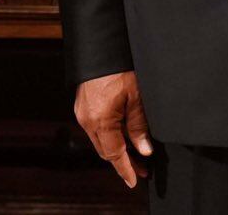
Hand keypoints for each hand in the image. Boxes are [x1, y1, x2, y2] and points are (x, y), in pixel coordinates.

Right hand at [74, 71, 151, 188]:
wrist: (99, 46)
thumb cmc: (118, 67)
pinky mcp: (82, 106)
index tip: (134, 181)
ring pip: (100, 141)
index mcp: (100, 120)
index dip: (126, 169)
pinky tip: (123, 135)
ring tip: (136, 153)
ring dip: (117, 149)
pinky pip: (96, 129)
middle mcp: (87, 120)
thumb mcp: (136, 96)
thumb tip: (144, 150)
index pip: (114, 154)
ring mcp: (82, 113)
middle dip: (124, 162)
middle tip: (142, 169)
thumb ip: (139, 125)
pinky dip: (110, 136)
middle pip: (106, 151)